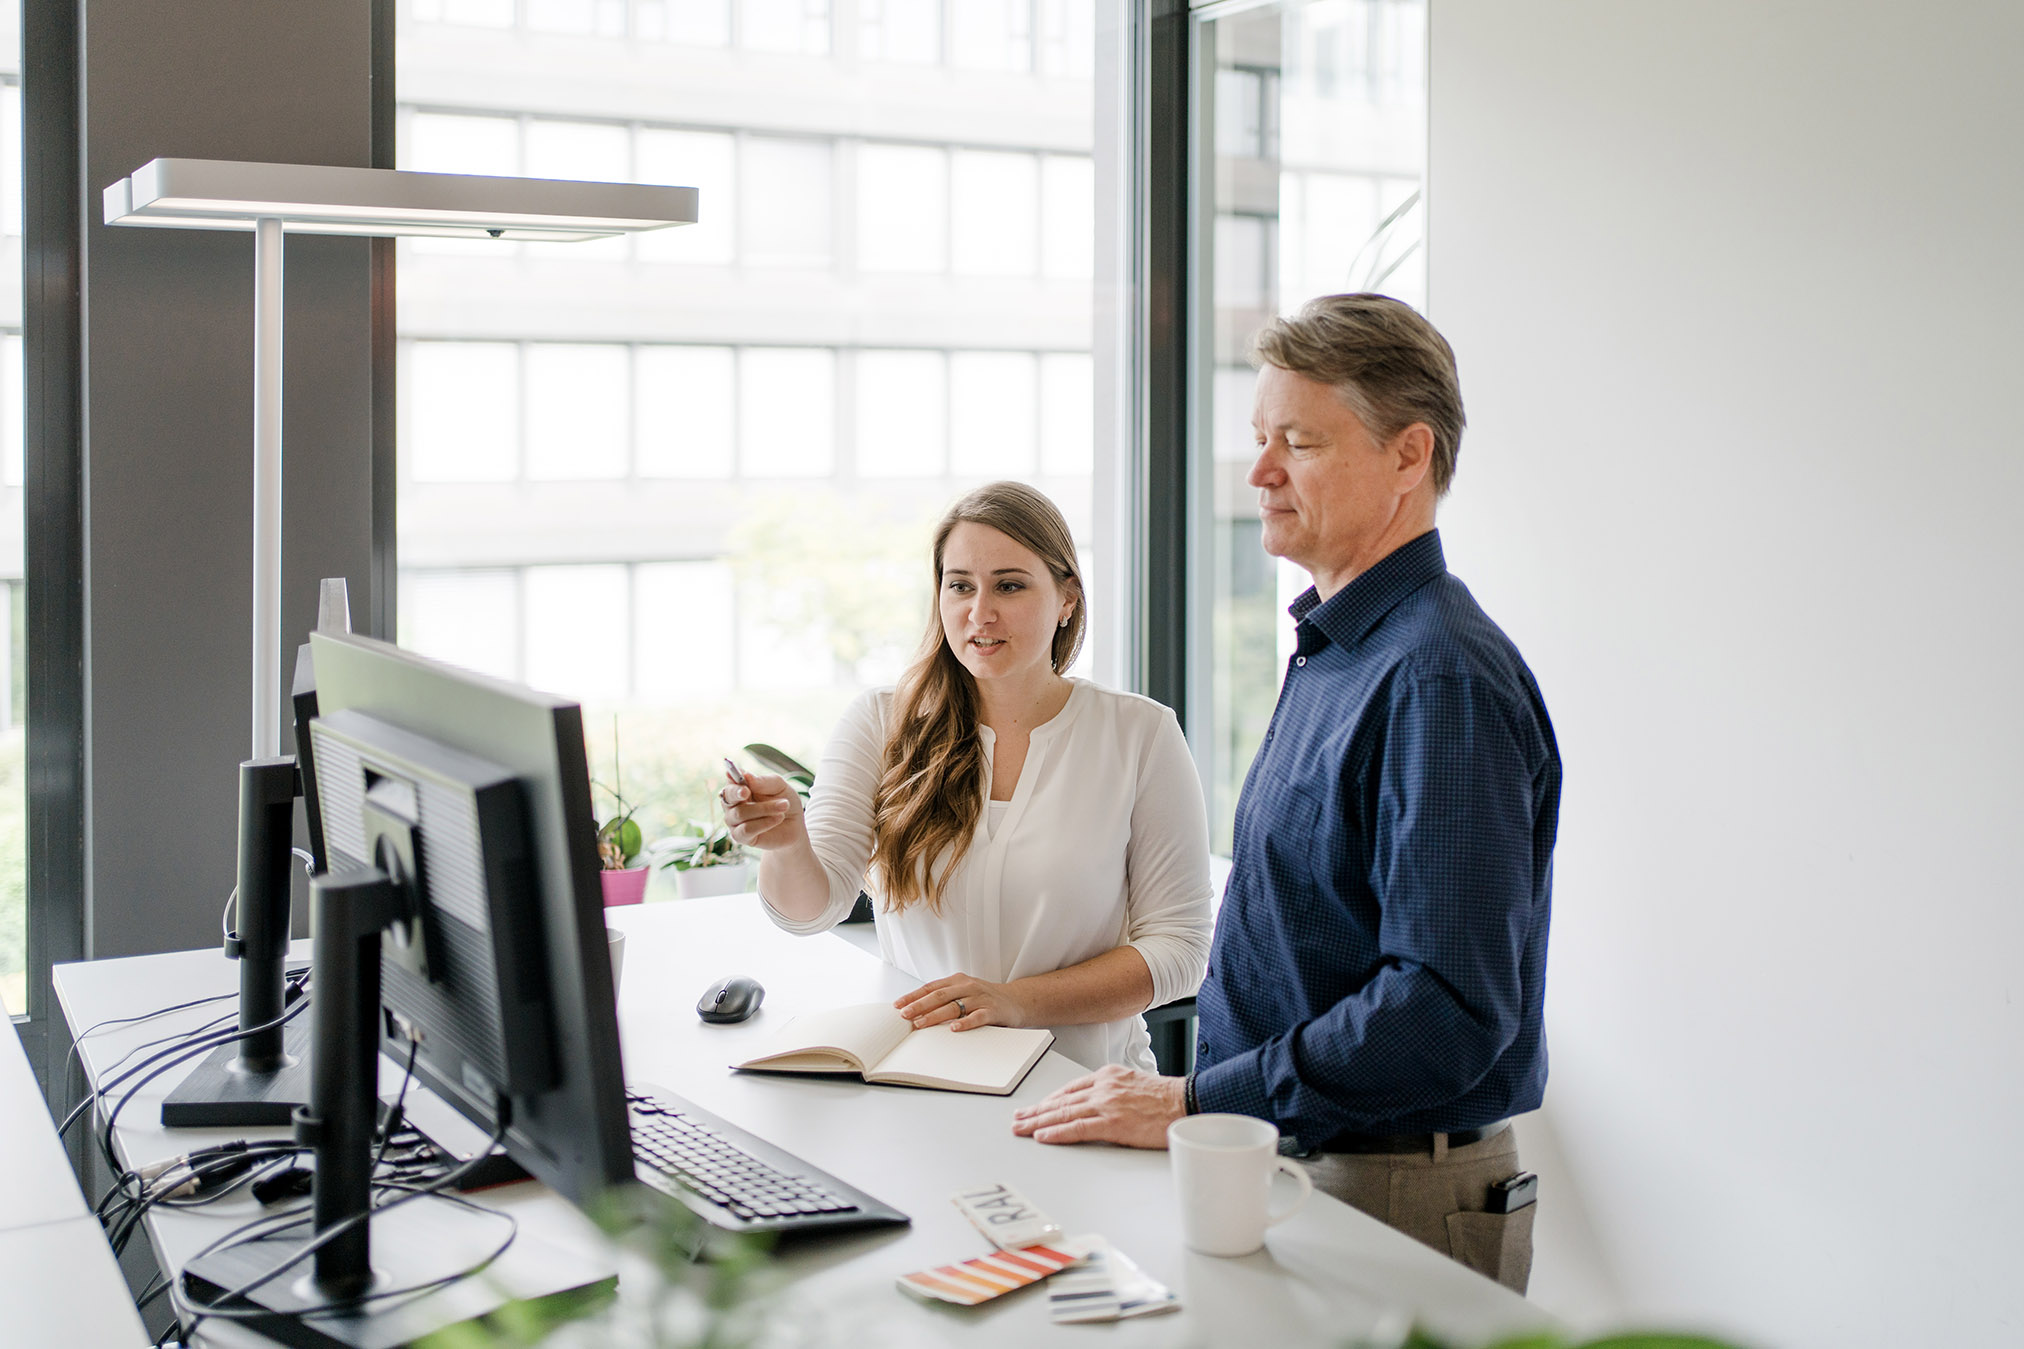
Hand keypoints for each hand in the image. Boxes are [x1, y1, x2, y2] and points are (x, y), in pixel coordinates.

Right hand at [720, 771, 804, 850]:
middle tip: (747, 791)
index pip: (730, 780)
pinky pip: (746, 829)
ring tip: (783, 806)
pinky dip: (764, 823)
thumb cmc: (783, 801)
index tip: (741, 779)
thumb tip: (746, 775)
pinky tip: (778, 818)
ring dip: (764, 809)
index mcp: (739, 787)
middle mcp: (732, 804)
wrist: (794, 825)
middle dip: (737, 793)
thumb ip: (763, 781)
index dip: (733, 778)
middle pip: (727, 796)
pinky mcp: (740, 836)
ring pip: (740, 813)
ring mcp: (734, 821)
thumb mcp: (779, 786)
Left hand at [894, 973, 1030, 1032]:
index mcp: (958, 981)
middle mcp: (968, 987)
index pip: (931, 987)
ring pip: (954, 1006)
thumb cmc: (986, 998)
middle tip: (905, 1015)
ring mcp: (980, 998)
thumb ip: (945, 999)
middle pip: (939, 995)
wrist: (1017, 1000)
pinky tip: (953, 1028)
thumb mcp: (964, 992)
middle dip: (919, 1005)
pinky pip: (977, 1017)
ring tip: (920, 1024)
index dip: (913, 996)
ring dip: (935, 1016)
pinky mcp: (993, 1011)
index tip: (898, 1005)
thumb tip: (916, 1011)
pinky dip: (965, 1023)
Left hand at [1010, 1066, 1184, 1148]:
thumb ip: (1115, 1092)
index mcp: (1109, 1076)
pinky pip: (1077, 1128)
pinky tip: (1042, 1136)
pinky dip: (1057, 1132)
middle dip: (1037, 1111)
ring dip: (1038, 1122)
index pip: (1071, 1089)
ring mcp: (1107, 1104)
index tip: (1038, 1107)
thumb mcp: (1137, 1084)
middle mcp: (1104, 1087)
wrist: (1187, 1103)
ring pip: (1064, 1114)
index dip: (1050, 1100)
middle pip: (1062, 1101)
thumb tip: (1103, 1106)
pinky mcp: (1113, 1123)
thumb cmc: (1168, 1099)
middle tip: (1018, 1118)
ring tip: (1022, 1128)